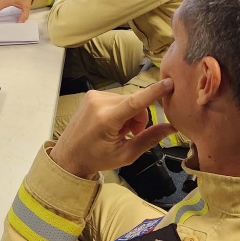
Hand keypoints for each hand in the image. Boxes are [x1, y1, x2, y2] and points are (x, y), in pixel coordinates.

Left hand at [50, 80, 176, 178]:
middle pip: (135, 102)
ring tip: (117, 131)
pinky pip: (116, 98)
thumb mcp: (125, 155)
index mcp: (106, 119)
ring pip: (127, 100)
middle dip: (139, 118)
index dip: (154, 92)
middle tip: (130, 134)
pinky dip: (120, 110)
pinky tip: (110, 124)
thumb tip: (171, 127)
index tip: (169, 82)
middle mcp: (99, 103)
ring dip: (129, 114)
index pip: (135, 101)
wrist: (68, 156)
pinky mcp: (91, 94)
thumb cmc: (95, 158)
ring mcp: (93, 96)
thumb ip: (149, 139)